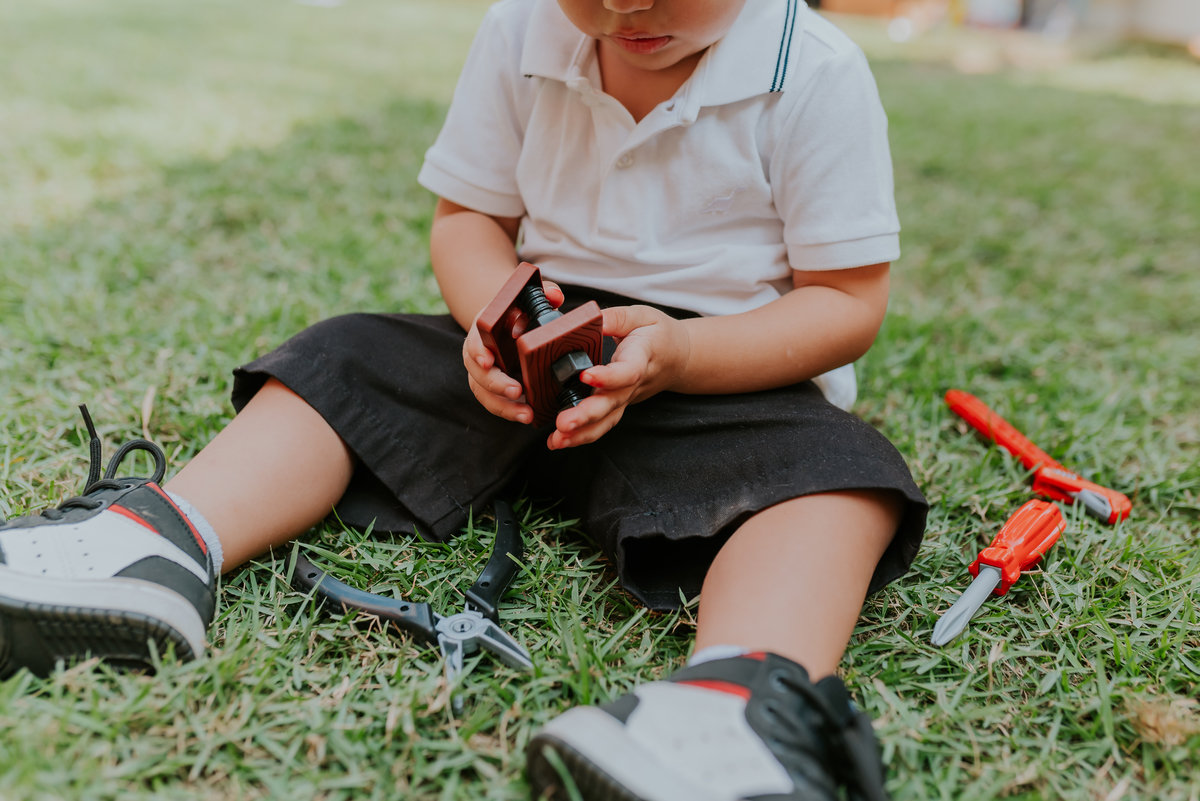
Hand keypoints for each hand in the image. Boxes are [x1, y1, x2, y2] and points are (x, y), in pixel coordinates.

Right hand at [463, 280, 564, 423]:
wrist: (507, 320)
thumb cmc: (519, 309)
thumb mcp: (530, 297)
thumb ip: (544, 292)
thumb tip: (555, 296)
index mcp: (483, 329)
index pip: (474, 341)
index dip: (479, 352)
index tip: (489, 361)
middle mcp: (478, 353)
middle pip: (477, 373)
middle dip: (495, 384)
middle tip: (516, 392)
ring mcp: (483, 373)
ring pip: (484, 393)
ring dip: (503, 406)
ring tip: (526, 415)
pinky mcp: (492, 388)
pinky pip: (494, 403)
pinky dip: (508, 412)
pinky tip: (527, 416)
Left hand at [548, 305, 689, 449]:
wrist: (679, 358)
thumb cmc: (658, 335)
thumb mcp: (642, 316)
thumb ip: (616, 318)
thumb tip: (591, 318)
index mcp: (641, 357)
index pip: (627, 371)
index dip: (609, 376)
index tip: (586, 375)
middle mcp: (633, 384)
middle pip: (611, 404)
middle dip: (586, 415)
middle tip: (563, 423)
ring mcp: (626, 399)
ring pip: (606, 421)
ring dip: (580, 434)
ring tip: (556, 440)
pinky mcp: (618, 407)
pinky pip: (602, 424)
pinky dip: (581, 436)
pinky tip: (559, 441)